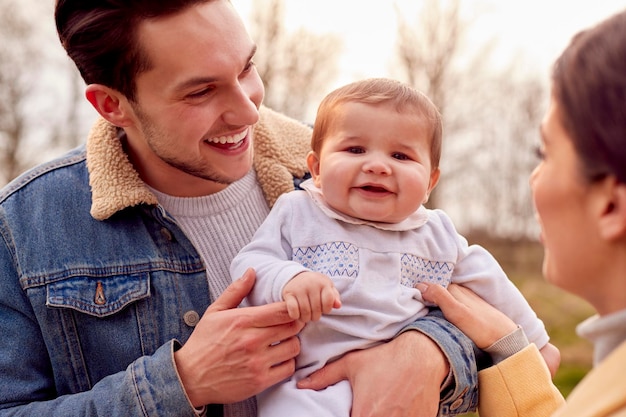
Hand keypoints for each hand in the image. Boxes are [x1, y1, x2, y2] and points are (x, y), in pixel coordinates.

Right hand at [174, 268, 304, 405]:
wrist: (190, 377)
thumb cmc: (204, 343)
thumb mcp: (215, 312)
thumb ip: (236, 291)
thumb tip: (251, 272)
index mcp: (243, 320)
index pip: (282, 310)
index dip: (293, 308)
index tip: (291, 309)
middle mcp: (252, 340)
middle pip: (292, 327)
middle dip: (295, 323)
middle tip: (290, 324)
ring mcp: (257, 362)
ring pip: (293, 347)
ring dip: (292, 343)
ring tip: (283, 341)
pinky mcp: (260, 381)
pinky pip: (288, 369)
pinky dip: (287, 363)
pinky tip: (278, 359)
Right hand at [282, 271, 340, 321]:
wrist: (297, 277)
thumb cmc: (316, 286)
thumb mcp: (327, 288)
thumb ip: (334, 297)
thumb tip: (338, 305)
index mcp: (323, 282)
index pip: (329, 301)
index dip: (327, 309)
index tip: (323, 309)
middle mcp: (311, 284)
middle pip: (316, 309)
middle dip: (316, 316)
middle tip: (313, 315)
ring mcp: (299, 288)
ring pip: (305, 311)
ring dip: (306, 318)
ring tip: (306, 316)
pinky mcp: (288, 293)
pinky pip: (293, 310)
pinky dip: (295, 316)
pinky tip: (297, 314)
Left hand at [297, 331, 447, 416]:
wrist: (422, 355)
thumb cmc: (386, 359)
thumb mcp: (352, 364)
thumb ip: (325, 376)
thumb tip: (301, 385)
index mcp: (365, 415)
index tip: (352, 410)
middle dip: (366, 416)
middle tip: (368, 407)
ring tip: (384, 405)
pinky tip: (398, 407)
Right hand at [417, 283, 517, 348]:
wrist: (504, 339)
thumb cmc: (479, 327)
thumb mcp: (456, 312)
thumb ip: (439, 296)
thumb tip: (419, 285)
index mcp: (452, 288)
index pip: (427, 286)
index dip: (416, 292)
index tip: (405, 300)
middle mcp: (457, 290)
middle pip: (433, 291)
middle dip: (422, 296)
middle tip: (408, 306)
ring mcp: (462, 299)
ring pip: (440, 298)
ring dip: (430, 303)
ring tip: (418, 311)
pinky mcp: (466, 309)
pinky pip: (447, 305)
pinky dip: (439, 308)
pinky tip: (436, 316)